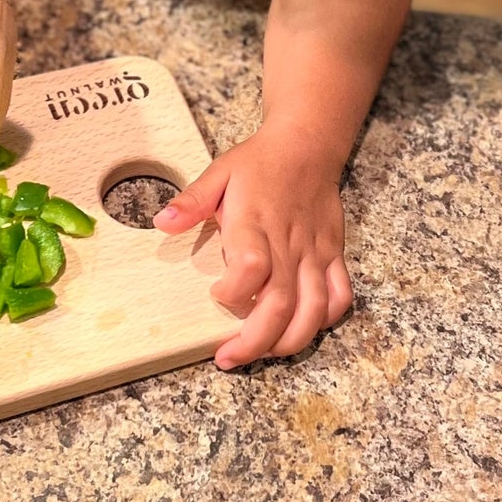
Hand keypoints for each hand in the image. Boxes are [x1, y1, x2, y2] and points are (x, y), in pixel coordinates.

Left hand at [153, 125, 352, 368]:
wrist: (307, 144)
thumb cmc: (260, 162)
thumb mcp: (219, 172)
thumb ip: (191, 201)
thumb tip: (162, 223)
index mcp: (256, 222)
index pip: (251, 267)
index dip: (232, 292)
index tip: (216, 295)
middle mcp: (288, 243)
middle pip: (280, 304)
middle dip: (254, 341)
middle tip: (228, 357)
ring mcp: (314, 252)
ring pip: (313, 310)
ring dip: (289, 342)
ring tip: (263, 352)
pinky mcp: (333, 254)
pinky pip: (339, 296)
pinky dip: (323, 320)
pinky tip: (300, 329)